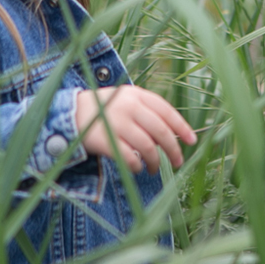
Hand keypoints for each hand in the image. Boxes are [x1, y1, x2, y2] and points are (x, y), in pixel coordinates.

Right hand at [75, 86, 195, 173]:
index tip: (192, 142)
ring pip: (147, 147)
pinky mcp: (104, 140)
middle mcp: (128, 106)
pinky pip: (129, 157)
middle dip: (173, 150)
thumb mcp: (128, 100)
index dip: (182, 127)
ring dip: (155, 162)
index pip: (166, 111)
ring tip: (153, 169)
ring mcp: (116, 123)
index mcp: (137, 94)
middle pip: (160, 131)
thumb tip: (175, 134)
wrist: (72, 113)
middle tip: (178, 162)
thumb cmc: (108, 109)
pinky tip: (137, 168)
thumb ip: (148, 111)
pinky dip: (137, 166)